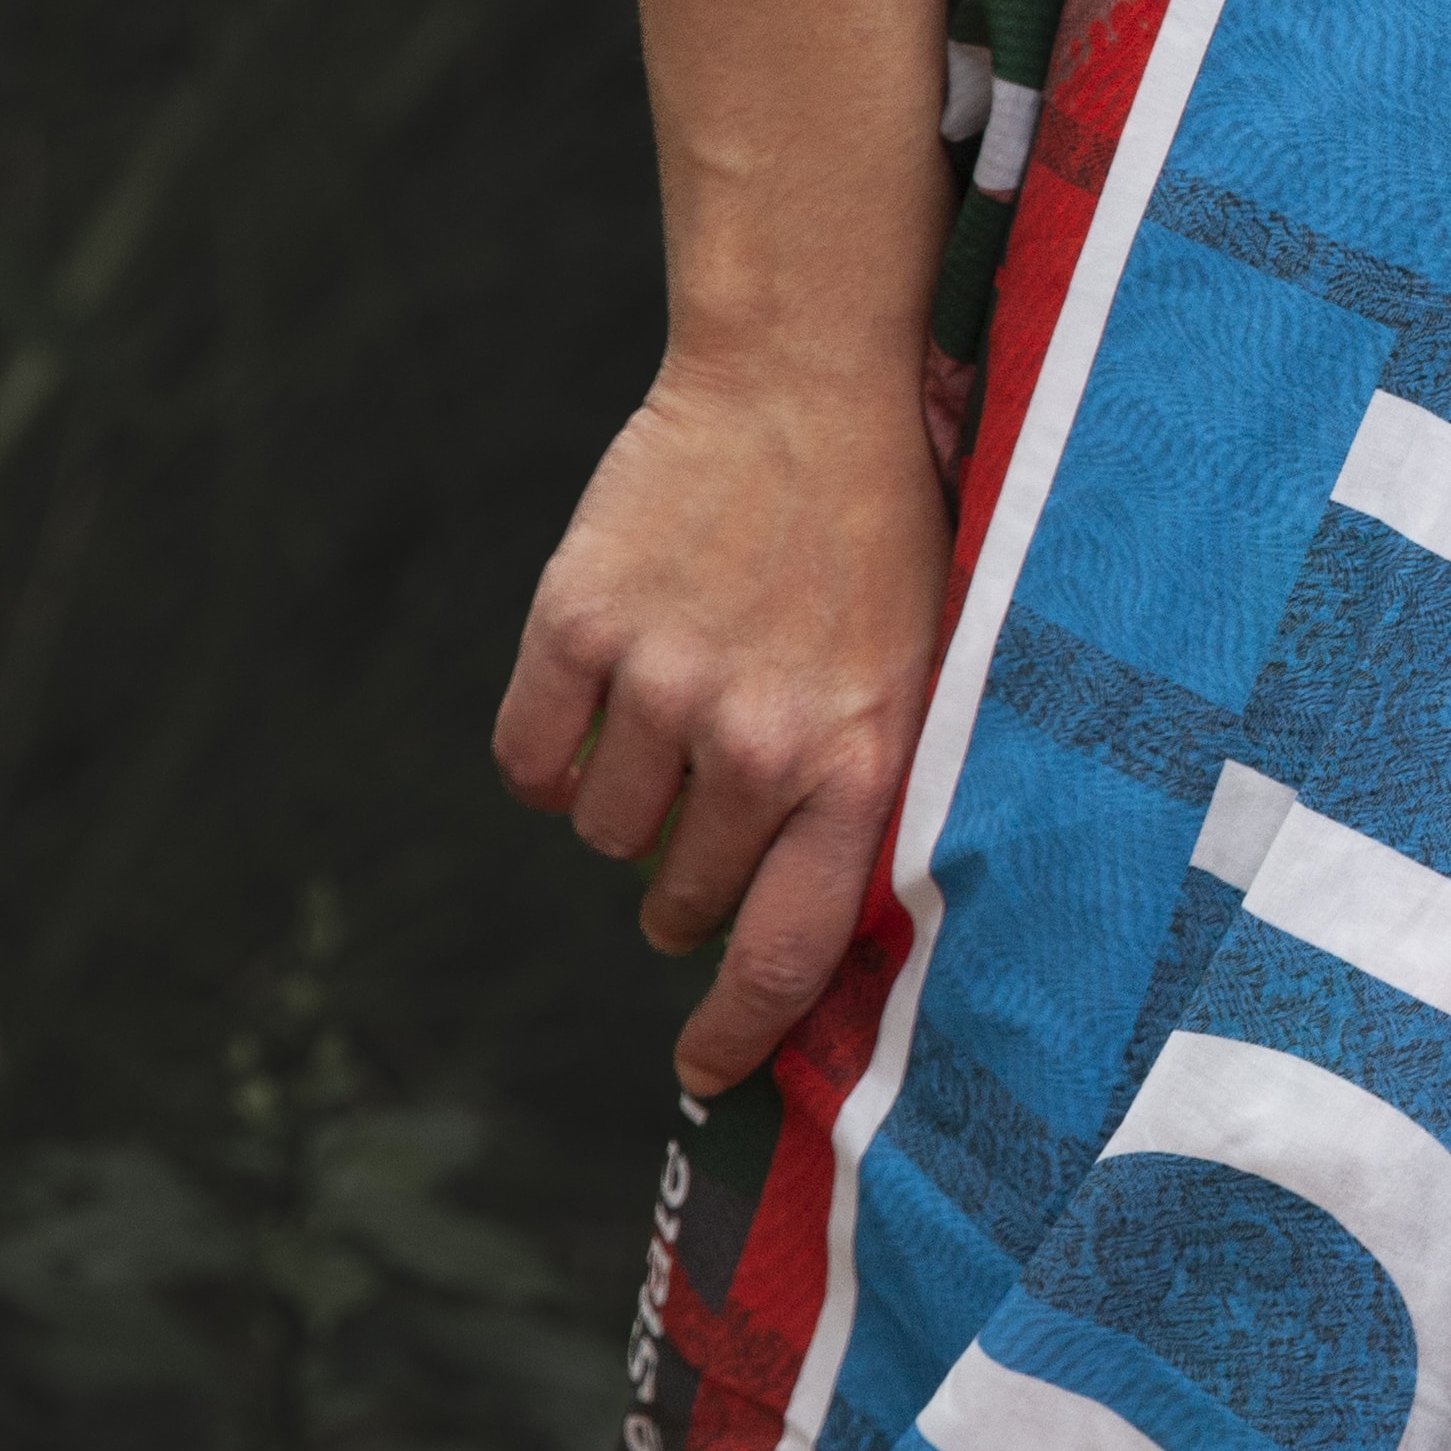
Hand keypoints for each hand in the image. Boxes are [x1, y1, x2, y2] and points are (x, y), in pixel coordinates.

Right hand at [493, 347, 952, 1094]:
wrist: (803, 379)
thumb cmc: (878, 536)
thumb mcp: (921, 675)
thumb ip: (867, 797)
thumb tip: (819, 940)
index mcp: (858, 763)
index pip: (781, 953)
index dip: (734, 1034)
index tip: (703, 1071)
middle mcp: (758, 741)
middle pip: (680, 899)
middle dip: (686, 889)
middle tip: (707, 819)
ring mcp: (660, 683)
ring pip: (604, 833)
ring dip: (628, 805)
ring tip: (674, 716)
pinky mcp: (577, 624)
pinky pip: (529, 762)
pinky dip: (549, 755)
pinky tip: (594, 703)